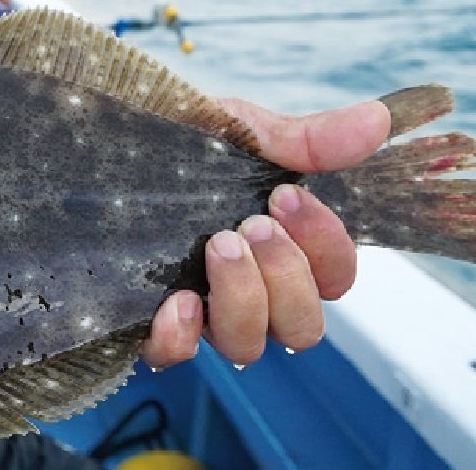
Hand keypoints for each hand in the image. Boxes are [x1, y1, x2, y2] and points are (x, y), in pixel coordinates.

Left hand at [140, 97, 390, 368]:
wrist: (97, 138)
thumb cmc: (180, 138)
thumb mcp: (242, 130)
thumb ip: (306, 140)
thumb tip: (377, 120)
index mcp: (281, 246)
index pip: (334, 276)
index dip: (325, 245)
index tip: (287, 196)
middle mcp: (248, 288)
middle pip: (302, 326)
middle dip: (287, 276)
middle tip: (252, 224)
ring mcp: (200, 308)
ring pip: (247, 346)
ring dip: (244, 299)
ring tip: (218, 245)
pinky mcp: (146, 320)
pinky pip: (174, 355)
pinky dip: (181, 335)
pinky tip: (175, 299)